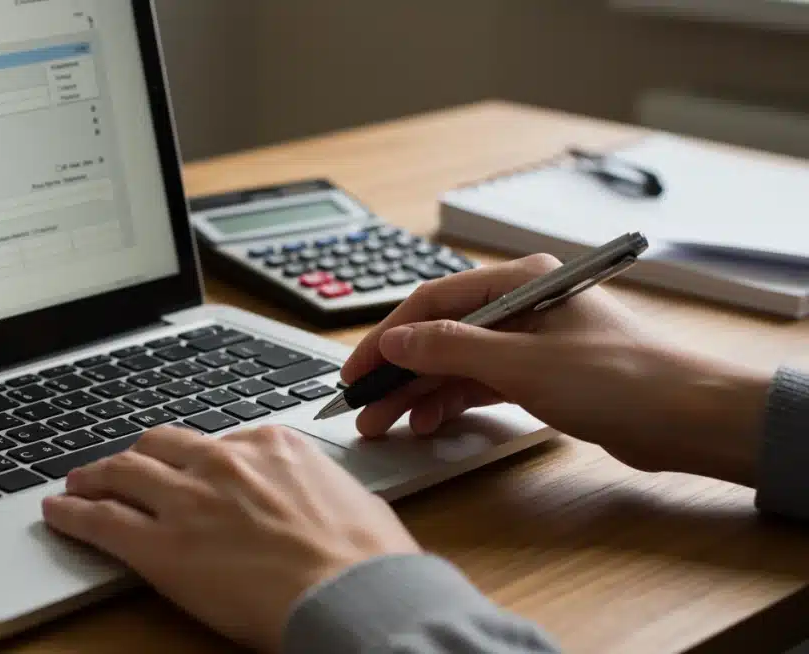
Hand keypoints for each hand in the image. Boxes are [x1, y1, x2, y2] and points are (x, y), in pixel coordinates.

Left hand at [42, 425, 419, 653]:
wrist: (356, 596)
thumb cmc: (367, 559)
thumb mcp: (350, 497)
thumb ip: (311, 487)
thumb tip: (308, 498)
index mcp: (270, 444)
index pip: (214, 440)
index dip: (191, 458)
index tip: (182, 467)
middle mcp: (224, 460)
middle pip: (160, 444)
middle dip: (138, 456)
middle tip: (119, 468)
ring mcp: (187, 500)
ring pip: (123, 472)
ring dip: (95, 476)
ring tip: (77, 484)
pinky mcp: (161, 546)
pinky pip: (102, 521)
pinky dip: (73, 514)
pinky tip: (58, 513)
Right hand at [341, 254, 773, 485]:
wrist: (690, 419)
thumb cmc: (623, 378)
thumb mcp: (525, 363)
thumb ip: (453, 349)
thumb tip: (398, 340)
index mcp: (520, 283)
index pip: (433, 302)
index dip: (387, 337)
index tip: (358, 370)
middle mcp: (522, 306)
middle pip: (441, 334)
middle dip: (399, 371)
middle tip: (364, 406)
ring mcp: (531, 342)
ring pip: (457, 363)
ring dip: (420, 392)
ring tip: (387, 424)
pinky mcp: (541, 375)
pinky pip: (480, 383)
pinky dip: (452, 402)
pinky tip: (428, 422)